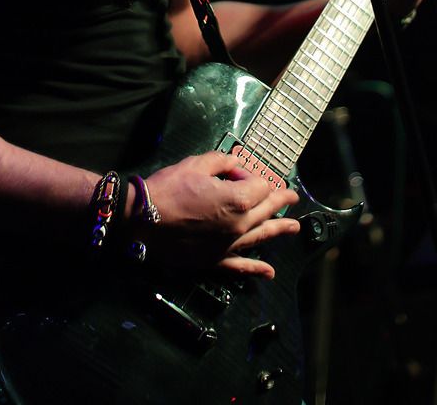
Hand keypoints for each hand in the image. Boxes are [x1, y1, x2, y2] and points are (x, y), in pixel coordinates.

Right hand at [133, 151, 299, 278]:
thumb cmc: (170, 188)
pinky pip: (239, 266)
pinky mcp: (215, 259)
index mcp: (238, 199)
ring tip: (294, 228)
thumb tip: (237, 164)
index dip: (250, 174)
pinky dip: (255, 269)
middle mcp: (239, 224)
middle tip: (292, 197)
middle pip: (266, 210)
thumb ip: (223, 162)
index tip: (235, 170)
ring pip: (260, 236)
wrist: (142, 220)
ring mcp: (229, 244)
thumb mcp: (197, 164)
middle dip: (280, 201)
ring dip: (279, 230)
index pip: (259, 185)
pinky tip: (269, 272)